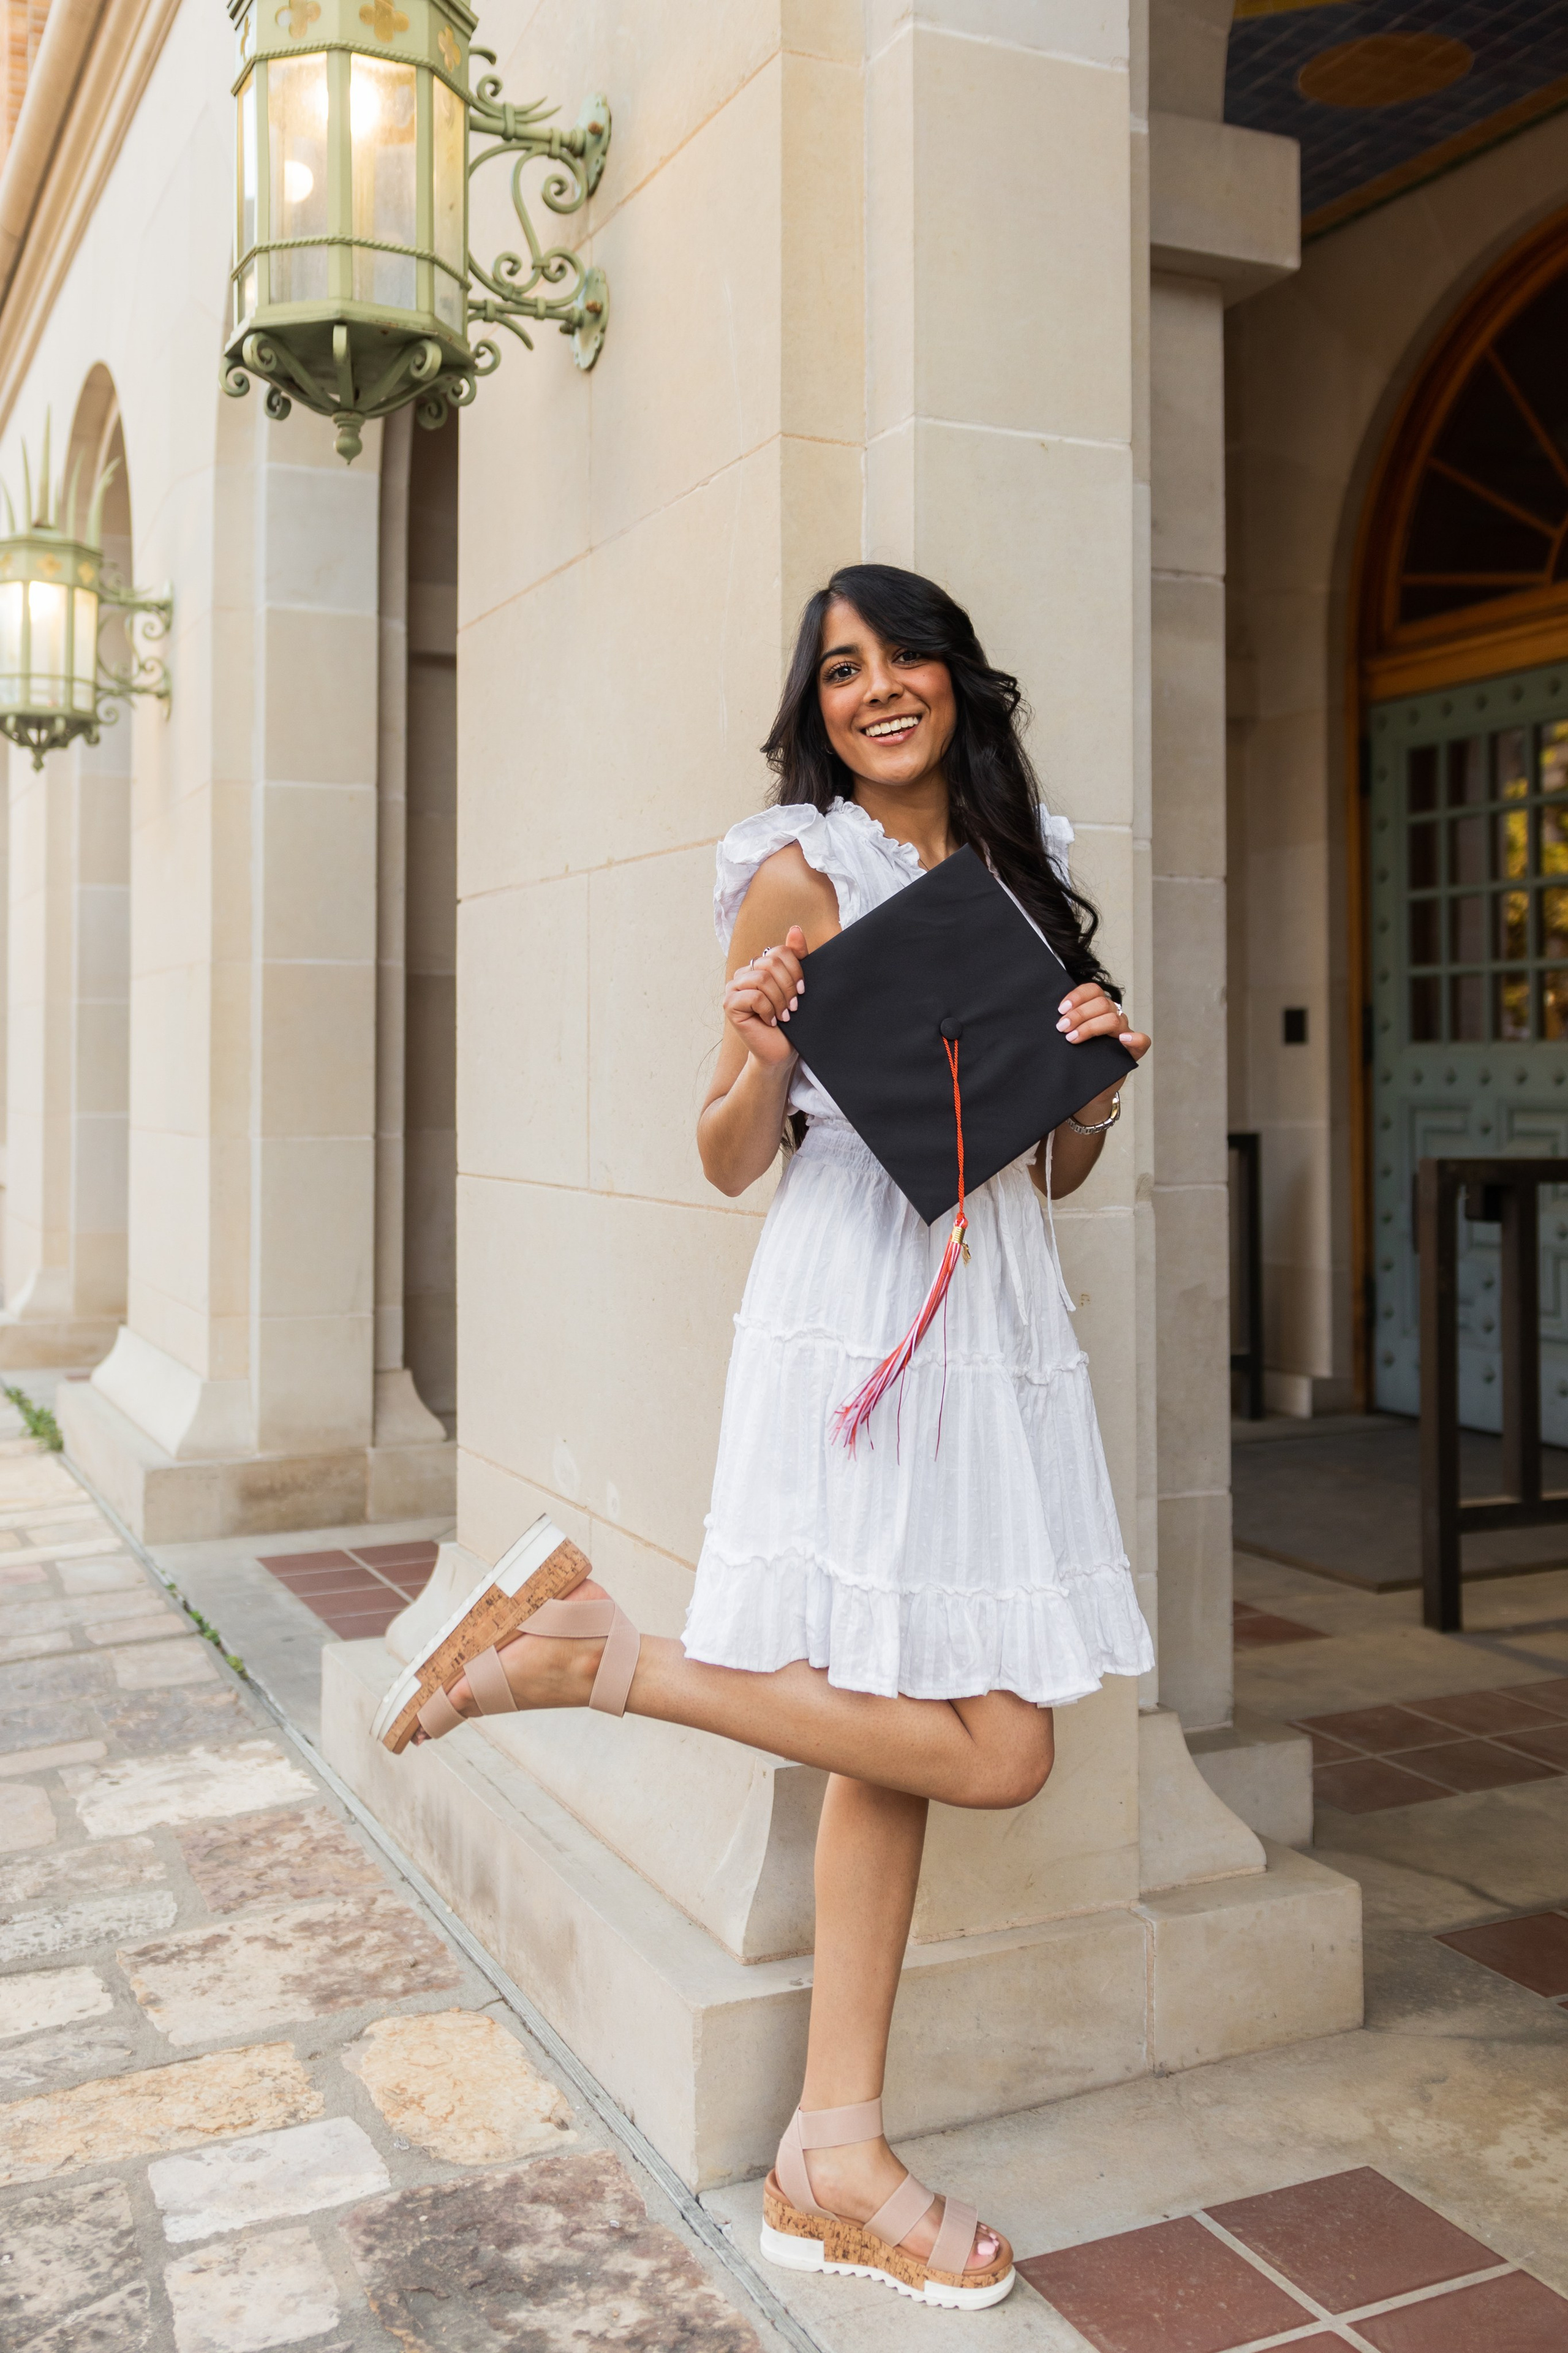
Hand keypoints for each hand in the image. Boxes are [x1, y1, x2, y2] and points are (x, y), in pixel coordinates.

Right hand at [723, 925, 807, 1067]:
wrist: (780, 1051)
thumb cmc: (790, 1022)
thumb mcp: (797, 986)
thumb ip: (795, 957)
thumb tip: (795, 928)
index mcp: (758, 966)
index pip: (778, 952)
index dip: (795, 970)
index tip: (801, 992)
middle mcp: (743, 973)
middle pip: (770, 963)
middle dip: (787, 987)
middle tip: (793, 1007)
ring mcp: (733, 988)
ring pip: (762, 979)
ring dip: (779, 1001)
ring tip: (783, 1016)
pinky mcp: (729, 1004)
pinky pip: (754, 996)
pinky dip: (768, 1010)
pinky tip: (770, 1021)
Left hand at [1057, 982, 1149, 1060]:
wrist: (1086, 1086)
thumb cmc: (1076, 1058)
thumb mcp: (1068, 1035)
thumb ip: (1066, 1023)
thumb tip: (1052, 1015)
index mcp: (1098, 1009)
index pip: (1093, 991)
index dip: (1077, 997)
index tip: (1061, 1010)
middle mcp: (1113, 1017)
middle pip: (1102, 1004)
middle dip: (1079, 1014)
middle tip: (1062, 1028)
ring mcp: (1123, 1033)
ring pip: (1114, 1019)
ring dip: (1091, 1027)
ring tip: (1073, 1038)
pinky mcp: (1132, 1051)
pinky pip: (1142, 1041)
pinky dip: (1134, 1039)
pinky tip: (1121, 1041)